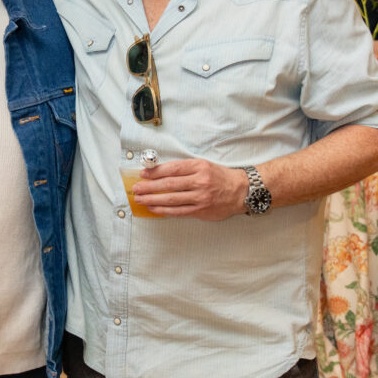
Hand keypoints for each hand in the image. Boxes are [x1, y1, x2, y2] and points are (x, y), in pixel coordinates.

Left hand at [132, 158, 248, 219]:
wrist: (241, 191)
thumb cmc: (220, 177)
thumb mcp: (204, 165)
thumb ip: (185, 168)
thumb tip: (160, 172)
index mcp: (199, 167)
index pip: (173, 169)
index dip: (155, 172)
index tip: (143, 174)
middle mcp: (200, 182)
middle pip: (169, 185)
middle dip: (149, 187)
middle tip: (136, 188)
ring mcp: (200, 197)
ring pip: (172, 199)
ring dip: (153, 200)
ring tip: (140, 199)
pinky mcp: (201, 210)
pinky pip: (179, 211)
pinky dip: (164, 210)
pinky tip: (154, 209)